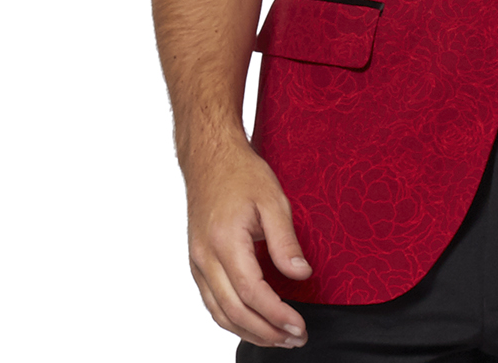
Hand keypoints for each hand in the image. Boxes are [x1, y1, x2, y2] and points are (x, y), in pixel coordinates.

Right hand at [185, 139, 312, 347]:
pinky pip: (211, 301)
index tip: (299, 326)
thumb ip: (285, 240)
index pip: (251, 292)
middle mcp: (204, 257)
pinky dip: (231, 319)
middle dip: (266, 332)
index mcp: (225, 241)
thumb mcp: (273, 200)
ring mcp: (196, 262)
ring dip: (249, 332)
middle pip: (234, 311)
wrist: (209, 159)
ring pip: (219, 313)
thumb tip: (301, 274)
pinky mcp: (196, 262)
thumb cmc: (241, 174)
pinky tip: (253, 324)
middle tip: (296, 339)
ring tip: (279, 339)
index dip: (276, 315)